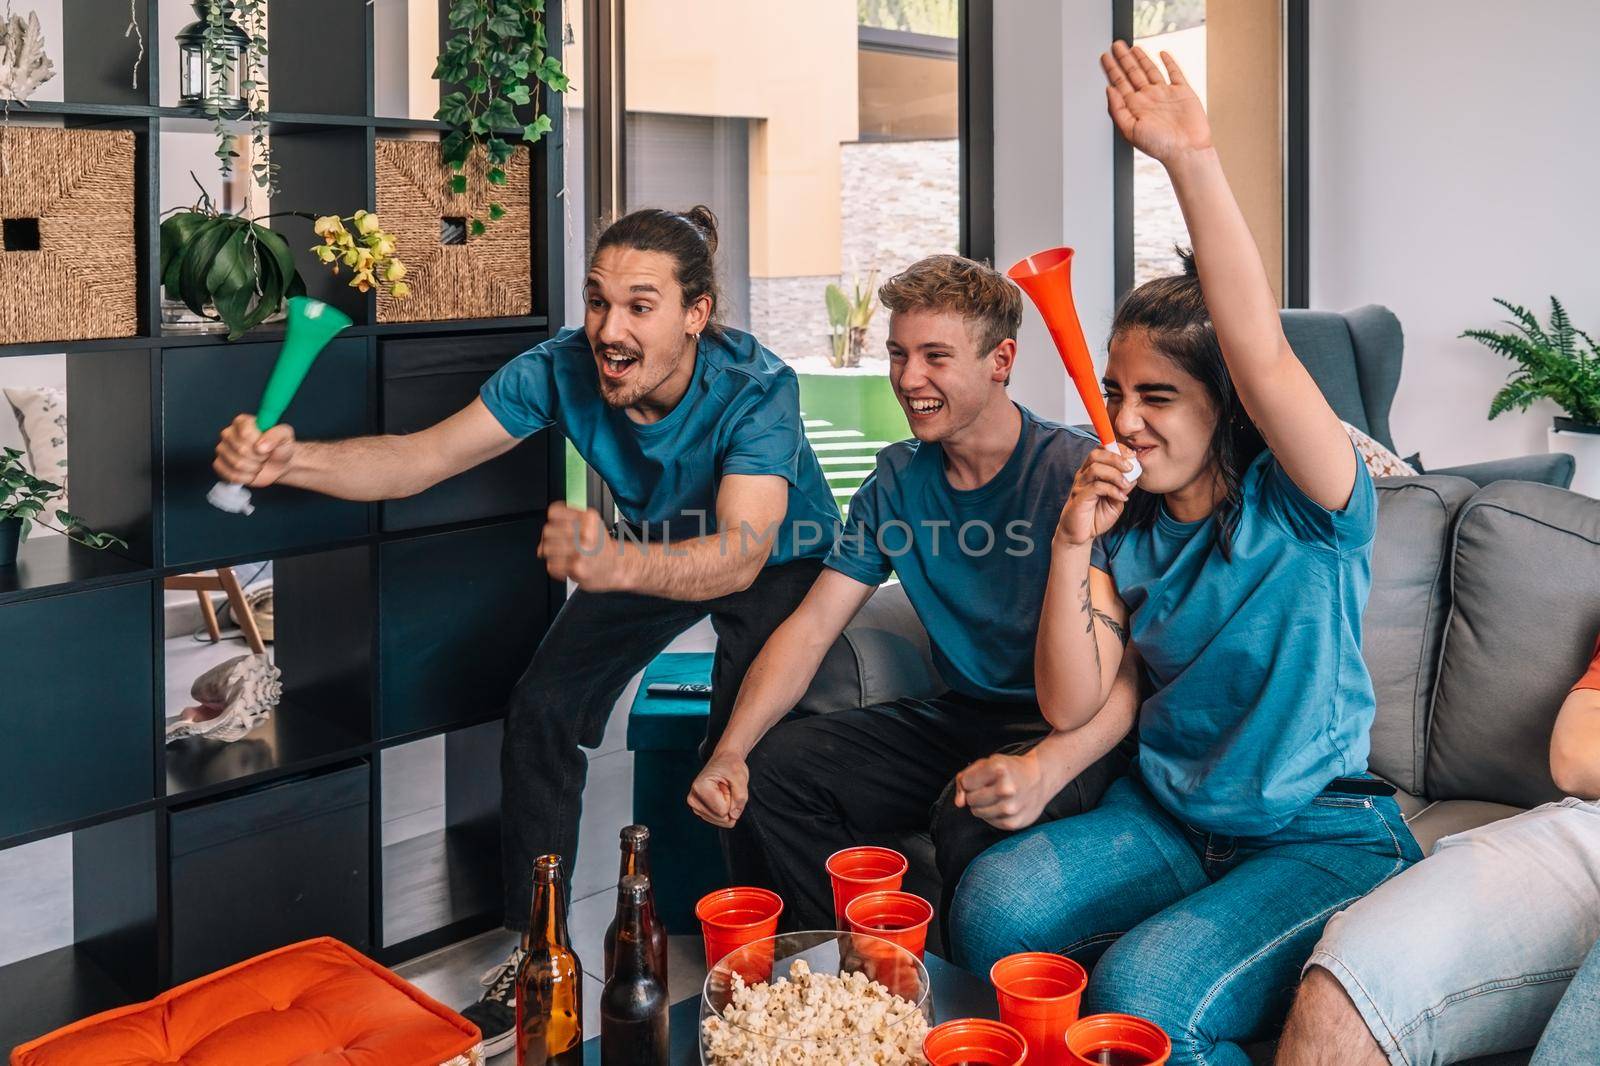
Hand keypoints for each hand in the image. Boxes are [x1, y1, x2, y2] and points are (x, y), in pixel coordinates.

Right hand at [213, 414, 294, 487]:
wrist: (279, 464)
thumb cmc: (280, 447)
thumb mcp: (285, 436)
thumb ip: (276, 435)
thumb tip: (261, 446)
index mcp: (242, 421)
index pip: (245, 432)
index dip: (259, 443)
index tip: (268, 446)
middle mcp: (229, 433)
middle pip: (241, 449)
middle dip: (259, 457)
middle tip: (265, 456)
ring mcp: (222, 449)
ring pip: (236, 464)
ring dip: (254, 468)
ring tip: (259, 463)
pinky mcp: (220, 465)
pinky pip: (230, 475)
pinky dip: (246, 477)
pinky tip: (252, 473)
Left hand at [538, 502, 624, 590]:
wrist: (617, 566)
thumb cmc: (601, 546)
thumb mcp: (591, 524)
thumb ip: (569, 520)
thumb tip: (544, 534)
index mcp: (588, 518)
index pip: (554, 512)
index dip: (552, 521)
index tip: (554, 526)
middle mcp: (586, 533)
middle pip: (548, 530)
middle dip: (549, 539)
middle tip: (557, 544)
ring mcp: (581, 551)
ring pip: (546, 549)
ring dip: (551, 554)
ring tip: (562, 556)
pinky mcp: (577, 567)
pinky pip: (551, 565)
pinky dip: (556, 567)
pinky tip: (566, 565)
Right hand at [688, 750, 748, 828]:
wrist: (724, 760)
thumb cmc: (732, 766)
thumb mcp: (740, 777)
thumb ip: (740, 797)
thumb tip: (734, 817)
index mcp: (700, 787)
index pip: (723, 811)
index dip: (732, 799)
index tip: (727, 784)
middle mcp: (693, 798)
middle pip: (721, 817)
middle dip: (730, 804)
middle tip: (726, 788)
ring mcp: (694, 805)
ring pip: (720, 820)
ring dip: (728, 806)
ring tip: (723, 790)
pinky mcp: (699, 810)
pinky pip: (719, 820)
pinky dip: (724, 809)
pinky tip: (720, 796)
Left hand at [954, 750, 1051, 831]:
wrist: (1040, 779)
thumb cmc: (1009, 770)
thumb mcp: (986, 763)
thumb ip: (965, 778)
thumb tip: (959, 803)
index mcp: (998, 769)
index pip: (966, 782)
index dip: (971, 779)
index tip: (982, 777)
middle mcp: (1006, 789)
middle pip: (971, 799)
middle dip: (976, 793)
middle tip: (990, 787)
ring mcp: (1011, 808)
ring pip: (977, 812)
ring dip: (982, 806)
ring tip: (997, 796)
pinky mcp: (1013, 823)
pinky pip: (989, 822)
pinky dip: (992, 815)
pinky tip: (1003, 805)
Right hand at [1056, 447, 1134, 545]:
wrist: (1080, 535)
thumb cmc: (1096, 516)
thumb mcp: (1116, 500)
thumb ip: (1123, 487)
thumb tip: (1134, 476)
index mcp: (1091, 471)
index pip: (1102, 450)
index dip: (1118, 448)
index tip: (1133, 456)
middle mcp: (1084, 475)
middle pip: (1096, 454)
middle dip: (1116, 457)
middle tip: (1130, 468)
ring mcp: (1080, 486)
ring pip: (1095, 468)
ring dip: (1115, 474)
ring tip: (1126, 485)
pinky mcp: (1079, 498)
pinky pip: (1096, 487)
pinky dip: (1112, 490)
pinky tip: (1121, 498)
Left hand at [1101, 40, 1211, 164]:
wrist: (1186, 150)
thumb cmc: (1159, 146)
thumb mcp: (1130, 130)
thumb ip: (1117, 110)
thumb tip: (1108, 89)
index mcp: (1135, 107)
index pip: (1120, 83)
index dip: (1112, 69)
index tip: (1104, 57)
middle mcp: (1149, 99)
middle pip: (1133, 73)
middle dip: (1124, 59)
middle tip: (1116, 45)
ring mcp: (1165, 94)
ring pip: (1151, 71)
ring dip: (1141, 59)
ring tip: (1132, 48)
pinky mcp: (1183, 92)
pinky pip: (1175, 73)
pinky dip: (1169, 62)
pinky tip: (1162, 54)